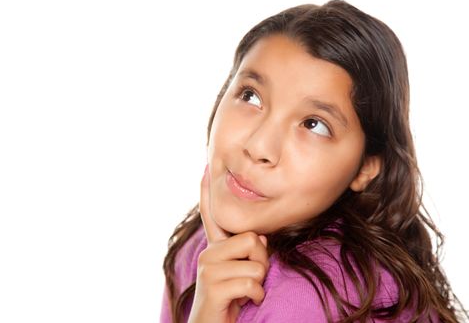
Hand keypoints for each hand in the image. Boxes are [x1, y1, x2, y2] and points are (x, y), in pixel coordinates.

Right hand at [188, 165, 269, 322]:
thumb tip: (260, 238)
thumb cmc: (231, 299)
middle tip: (249, 278)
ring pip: (257, 264)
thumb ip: (246, 252)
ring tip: (245, 291)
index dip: (208, 192)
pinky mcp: (213, 287)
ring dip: (259, 283)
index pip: (211, 215)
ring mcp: (208, 269)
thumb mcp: (240, 272)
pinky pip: (252, 284)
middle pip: (254, 239)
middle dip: (262, 262)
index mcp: (214, 247)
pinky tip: (243, 302)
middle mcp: (207, 253)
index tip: (206, 166)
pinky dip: (256, 296)